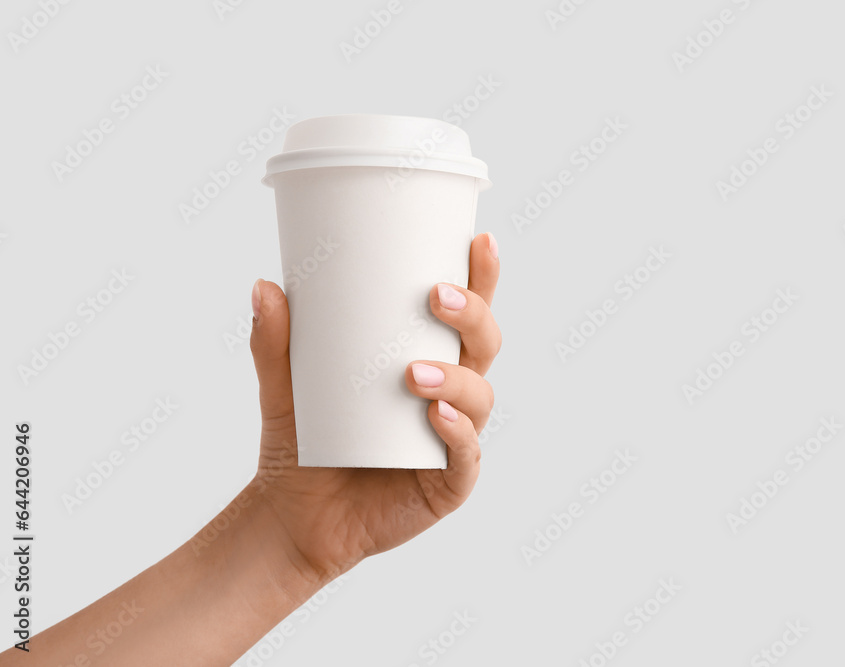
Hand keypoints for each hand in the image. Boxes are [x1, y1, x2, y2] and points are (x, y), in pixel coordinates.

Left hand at [247, 232, 500, 593]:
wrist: (293, 516)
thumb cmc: (301, 441)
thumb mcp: (284, 386)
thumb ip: (274, 342)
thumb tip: (264, 286)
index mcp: (428, 359)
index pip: (465, 314)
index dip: (482, 278)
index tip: (478, 241)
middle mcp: (451, 394)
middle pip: (484, 345)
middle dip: (473, 315)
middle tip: (436, 297)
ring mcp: (453, 438)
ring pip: (480, 397)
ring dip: (457, 377)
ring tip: (415, 373)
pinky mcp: (447, 483)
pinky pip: (466, 456)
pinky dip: (457, 433)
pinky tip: (437, 417)